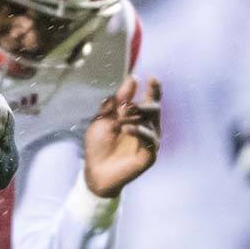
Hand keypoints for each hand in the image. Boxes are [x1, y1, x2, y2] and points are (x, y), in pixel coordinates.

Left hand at [83, 75, 161, 198]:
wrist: (95, 170)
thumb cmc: (98, 145)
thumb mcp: (104, 118)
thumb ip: (118, 100)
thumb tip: (133, 78)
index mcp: (137, 117)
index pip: (149, 99)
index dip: (153, 89)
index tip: (152, 78)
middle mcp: (147, 127)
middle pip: (154, 108)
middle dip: (143, 104)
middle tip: (128, 106)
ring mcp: (149, 141)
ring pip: (153, 122)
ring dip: (137, 117)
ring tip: (122, 121)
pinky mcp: (149, 155)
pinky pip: (151, 139)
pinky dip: (139, 131)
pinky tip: (126, 129)